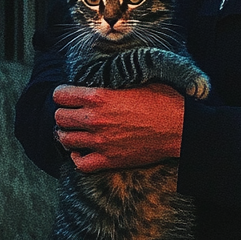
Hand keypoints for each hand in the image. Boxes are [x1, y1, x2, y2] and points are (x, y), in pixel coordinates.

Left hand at [53, 82, 184, 173]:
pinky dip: (77, 158)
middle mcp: (95, 119)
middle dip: (64, 114)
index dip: (63, 94)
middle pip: (60, 118)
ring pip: (65, 140)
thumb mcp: (137, 80)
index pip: (61, 95)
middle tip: (73, 114)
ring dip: (68, 134)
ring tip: (76, 131)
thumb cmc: (163, 101)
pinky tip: (82, 151)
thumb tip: (102, 75)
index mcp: (99, 96)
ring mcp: (100, 142)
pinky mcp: (109, 160)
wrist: (180, 128)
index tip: (68, 96)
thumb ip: (113, 80)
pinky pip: (80, 164)